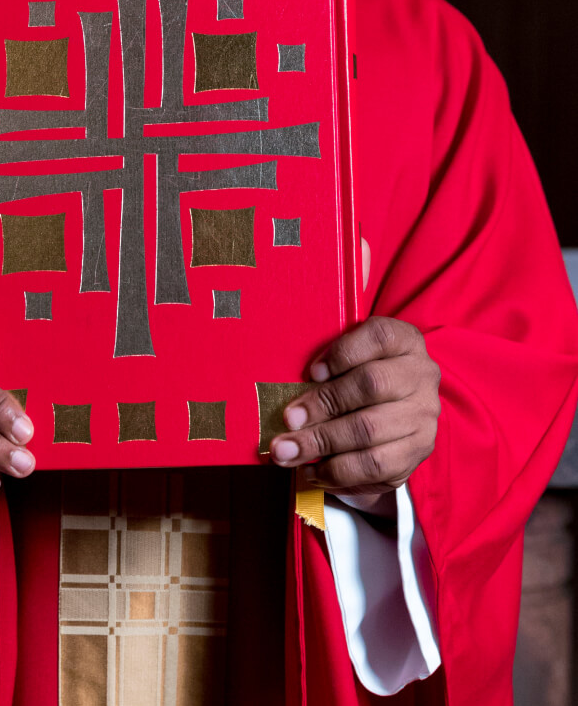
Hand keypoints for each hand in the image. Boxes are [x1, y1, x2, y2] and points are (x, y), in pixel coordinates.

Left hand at [270, 240, 439, 506]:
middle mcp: (422, 377)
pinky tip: (311, 470)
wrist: (405, 410)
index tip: (309, 369)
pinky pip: (377, 470)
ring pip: (370, 436)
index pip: (381, 336)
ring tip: (283, 451)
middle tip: (283, 418)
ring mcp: (423, 420)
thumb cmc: (363, 365)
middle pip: (370, 390)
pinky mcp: (415, 457)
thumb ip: (350, 288)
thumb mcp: (356, 332)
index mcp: (406, 339)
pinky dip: (339, 473)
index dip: (343, 353)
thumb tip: (351, 232)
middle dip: (321, 407)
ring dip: (321, 445)